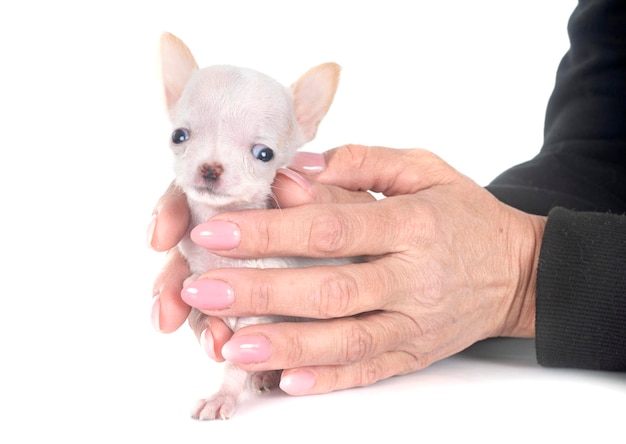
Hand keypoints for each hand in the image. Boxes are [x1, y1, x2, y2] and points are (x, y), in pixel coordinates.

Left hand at [174, 145, 545, 394]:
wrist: (518, 270)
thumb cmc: (462, 214)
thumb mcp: (423, 169)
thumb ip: (361, 162)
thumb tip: (295, 171)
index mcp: (412, 225)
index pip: (331, 230)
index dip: (270, 232)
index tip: (215, 232)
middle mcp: (413, 279)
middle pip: (328, 289)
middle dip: (260, 291)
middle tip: (202, 290)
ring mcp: (415, 323)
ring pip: (345, 340)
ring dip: (284, 345)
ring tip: (229, 343)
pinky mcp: (415, 352)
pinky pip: (370, 370)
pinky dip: (328, 378)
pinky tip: (286, 380)